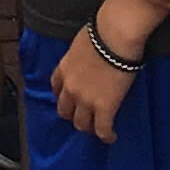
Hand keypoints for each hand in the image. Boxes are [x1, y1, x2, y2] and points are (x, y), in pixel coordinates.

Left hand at [51, 12, 138, 142]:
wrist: (114, 37)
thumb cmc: (101, 32)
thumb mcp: (81, 44)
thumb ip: (80, 56)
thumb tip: (89, 57)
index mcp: (64, 69)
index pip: (56, 88)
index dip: (63, 96)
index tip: (70, 98)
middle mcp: (70, 88)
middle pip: (64, 110)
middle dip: (72, 115)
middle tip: (84, 116)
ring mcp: (85, 100)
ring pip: (81, 124)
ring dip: (88, 127)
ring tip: (98, 128)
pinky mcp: (104, 108)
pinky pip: (102, 130)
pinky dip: (106, 136)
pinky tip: (111, 137)